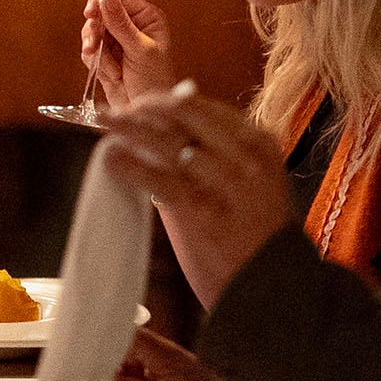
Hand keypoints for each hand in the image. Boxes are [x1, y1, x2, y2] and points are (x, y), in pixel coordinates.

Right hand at [79, 0, 172, 112]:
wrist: (146, 112)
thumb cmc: (156, 82)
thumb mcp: (141, 50)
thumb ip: (121, 24)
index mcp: (147, 18)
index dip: (102, 2)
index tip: (91, 12)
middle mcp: (131, 26)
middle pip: (101, 13)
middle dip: (96, 31)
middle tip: (94, 44)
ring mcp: (117, 41)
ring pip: (92, 31)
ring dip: (96, 49)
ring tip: (108, 65)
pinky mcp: (105, 56)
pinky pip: (90, 50)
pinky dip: (95, 62)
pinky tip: (111, 73)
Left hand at [103, 91, 297, 310]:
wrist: (274, 280)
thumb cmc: (259, 230)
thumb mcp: (253, 179)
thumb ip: (221, 150)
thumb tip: (178, 120)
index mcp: (258, 142)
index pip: (204, 108)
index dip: (166, 100)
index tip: (142, 103)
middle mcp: (244, 156)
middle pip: (183, 115)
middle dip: (143, 108)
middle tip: (115, 111)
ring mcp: (224, 182)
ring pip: (167, 141)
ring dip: (131, 129)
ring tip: (105, 123)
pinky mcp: (202, 211)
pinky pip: (159, 179)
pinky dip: (131, 166)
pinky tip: (112, 158)